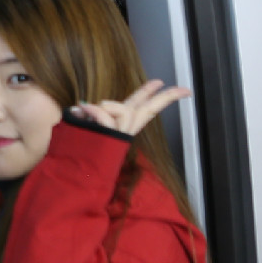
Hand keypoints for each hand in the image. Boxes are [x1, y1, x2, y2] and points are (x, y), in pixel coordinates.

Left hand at [71, 79, 190, 137]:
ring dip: (105, 107)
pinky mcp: (112, 139)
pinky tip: (81, 111)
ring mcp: (120, 136)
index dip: (159, 96)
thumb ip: (88, 113)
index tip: (183, 90)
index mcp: (121, 125)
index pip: (143, 107)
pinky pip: (106, 118)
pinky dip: (93, 111)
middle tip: (185, 89)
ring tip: (87, 111)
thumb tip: (83, 104)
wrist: (76, 173)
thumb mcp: (85, 125)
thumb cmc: (79, 147)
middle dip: (167, 98)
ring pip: (126, 111)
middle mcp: (124, 131)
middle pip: (150, 110)